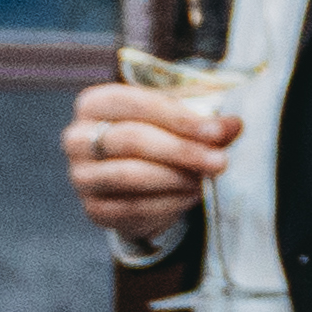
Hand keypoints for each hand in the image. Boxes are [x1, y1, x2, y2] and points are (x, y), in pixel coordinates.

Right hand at [63, 79, 238, 242]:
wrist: (137, 179)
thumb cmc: (158, 136)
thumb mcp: (181, 122)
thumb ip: (206, 123)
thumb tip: (233, 125)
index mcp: (95, 103)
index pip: (138, 104)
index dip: (180, 118)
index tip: (217, 132)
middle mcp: (78, 137)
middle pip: (132, 140)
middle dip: (181, 151)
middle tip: (220, 162)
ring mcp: (81, 176)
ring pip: (130, 176)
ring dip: (175, 178)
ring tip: (205, 179)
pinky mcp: (93, 208)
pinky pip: (132, 208)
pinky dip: (168, 203)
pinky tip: (190, 196)